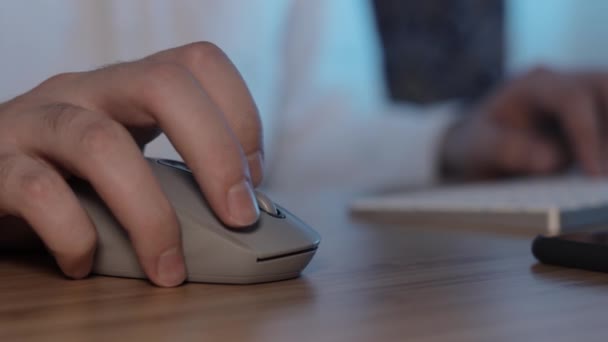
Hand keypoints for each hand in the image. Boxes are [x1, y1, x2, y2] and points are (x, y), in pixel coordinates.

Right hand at [0, 42, 263, 286]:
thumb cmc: (67, 178)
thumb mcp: (125, 161)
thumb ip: (172, 175)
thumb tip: (241, 213)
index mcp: (126, 89)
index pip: (197, 63)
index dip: (239, 114)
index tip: (252, 178)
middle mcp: (84, 92)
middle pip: (162, 85)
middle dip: (214, 153)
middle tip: (238, 217)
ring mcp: (36, 122)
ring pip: (100, 143)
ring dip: (150, 215)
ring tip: (169, 270)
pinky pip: (39, 191)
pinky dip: (75, 235)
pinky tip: (84, 264)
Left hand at [441, 67, 607, 179]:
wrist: (481, 144)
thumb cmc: (477, 143)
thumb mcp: (476, 147)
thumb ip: (503, 149)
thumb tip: (548, 159)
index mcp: (531, 85)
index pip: (571, 98)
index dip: (587, 133)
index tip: (594, 172)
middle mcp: (562, 82)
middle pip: (606, 85)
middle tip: (606, 172)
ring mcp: (582, 95)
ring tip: (603, 176)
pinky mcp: (595, 115)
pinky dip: (607, 149)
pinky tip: (603, 171)